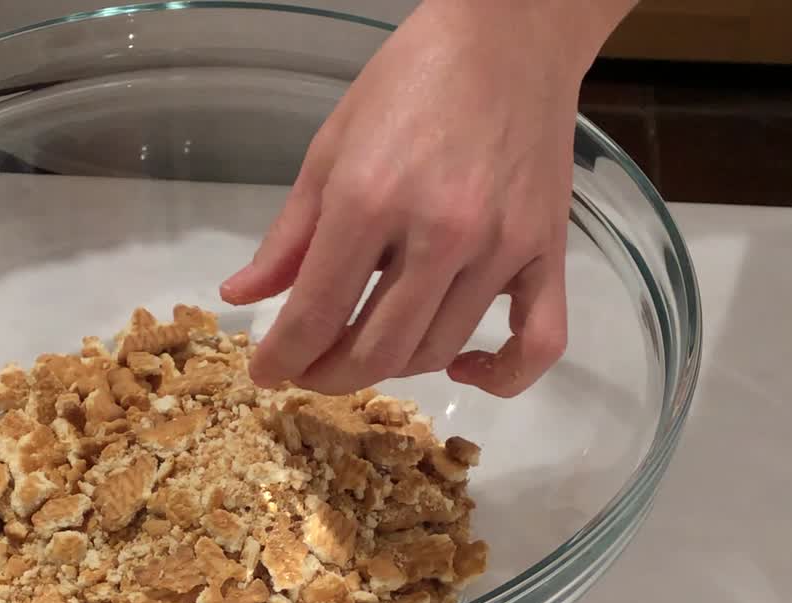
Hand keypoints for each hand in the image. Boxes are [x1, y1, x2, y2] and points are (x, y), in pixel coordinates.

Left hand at [221, 0, 634, 396]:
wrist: (508, 36)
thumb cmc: (408, 81)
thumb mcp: (329, 148)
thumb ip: (287, 235)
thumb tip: (242, 297)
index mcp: (369, 201)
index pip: (314, 314)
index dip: (281, 358)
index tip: (265, 373)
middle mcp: (439, 233)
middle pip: (376, 350)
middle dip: (328, 374)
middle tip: (309, 369)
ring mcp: (501, 247)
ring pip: (437, 350)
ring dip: (392, 369)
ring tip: (366, 350)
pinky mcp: (549, 251)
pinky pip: (537, 344)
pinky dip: (501, 377)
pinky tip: (462, 368)